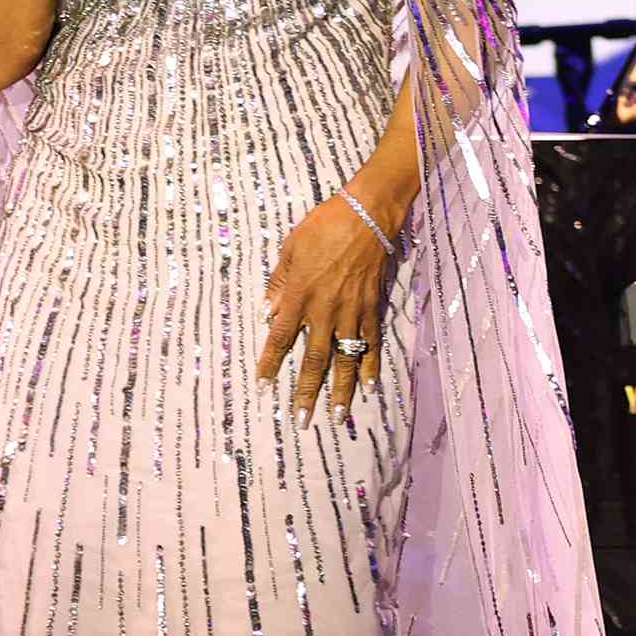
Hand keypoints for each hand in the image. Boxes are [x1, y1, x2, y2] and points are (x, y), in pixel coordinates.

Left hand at [257, 195, 389, 426]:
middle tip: (300, 421)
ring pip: (345, 359)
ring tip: (337, 416)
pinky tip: (368, 388)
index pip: (280, 337)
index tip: (263, 386)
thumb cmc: (324, 226)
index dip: (270, 363)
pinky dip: (370, 366)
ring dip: (341, 391)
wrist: (366, 213)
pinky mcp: (372, 309)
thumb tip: (267, 312)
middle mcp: (325, 310)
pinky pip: (371, 343)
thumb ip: (279, 283)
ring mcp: (351, 312)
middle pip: (313, 359)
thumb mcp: (290, 248)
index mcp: (300, 295)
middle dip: (306, 392)